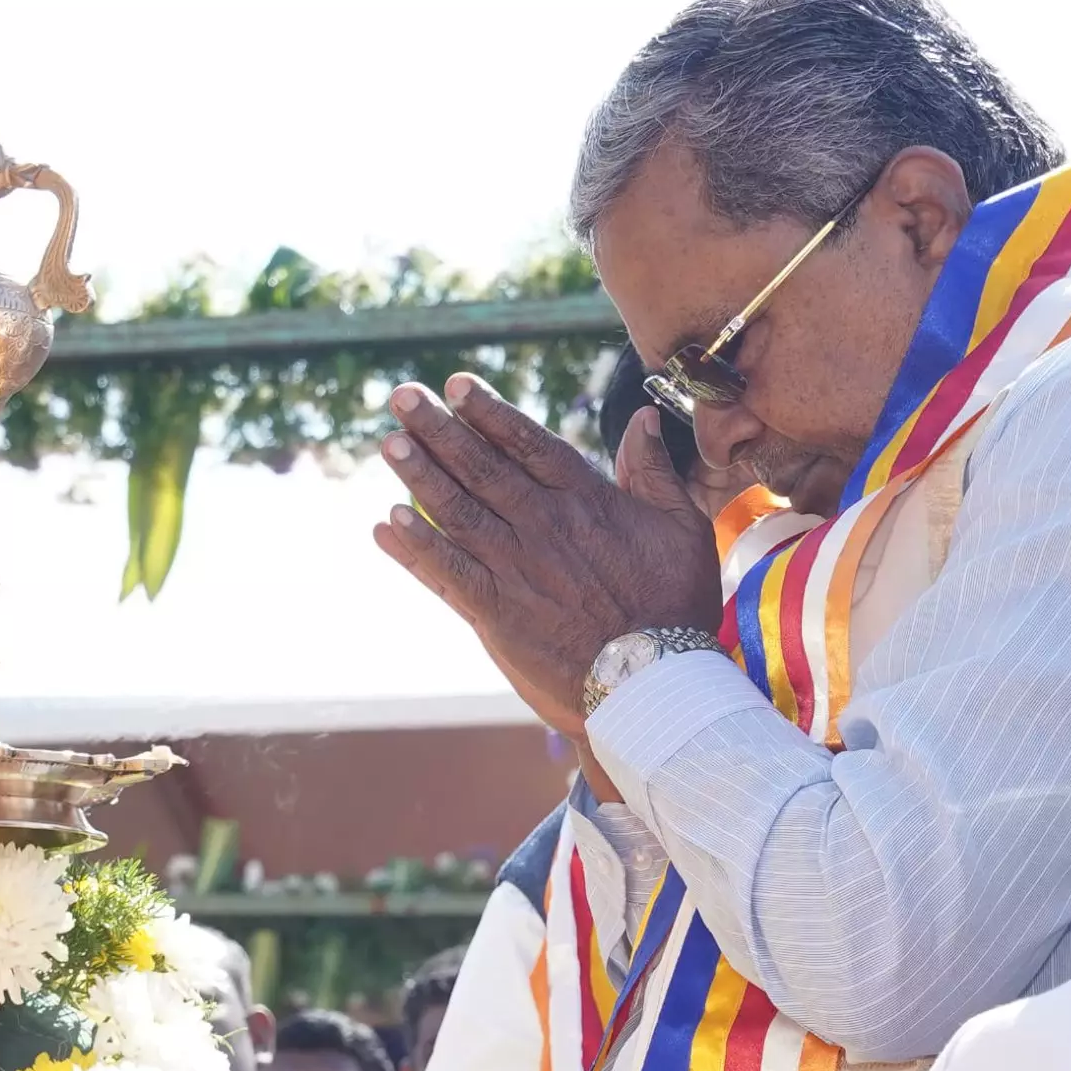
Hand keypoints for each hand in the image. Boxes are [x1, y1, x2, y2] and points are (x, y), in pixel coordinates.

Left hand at [374, 374, 719, 736]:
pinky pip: (447, 572)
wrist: (653, 685)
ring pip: (457, 512)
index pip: (527, 443)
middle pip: (481, 467)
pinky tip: (388, 522)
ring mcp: (515, 569)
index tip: (456, 385)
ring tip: (389, 444)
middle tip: (402, 398)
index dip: (488, 412)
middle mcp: (542, 526)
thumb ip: (653, 471)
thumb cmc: (675, 607)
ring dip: (419, 476)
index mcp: (585, 501)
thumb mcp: (682, 528)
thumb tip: (642, 418)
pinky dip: (416, 547)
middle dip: (438, 429)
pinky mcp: (496, 614)